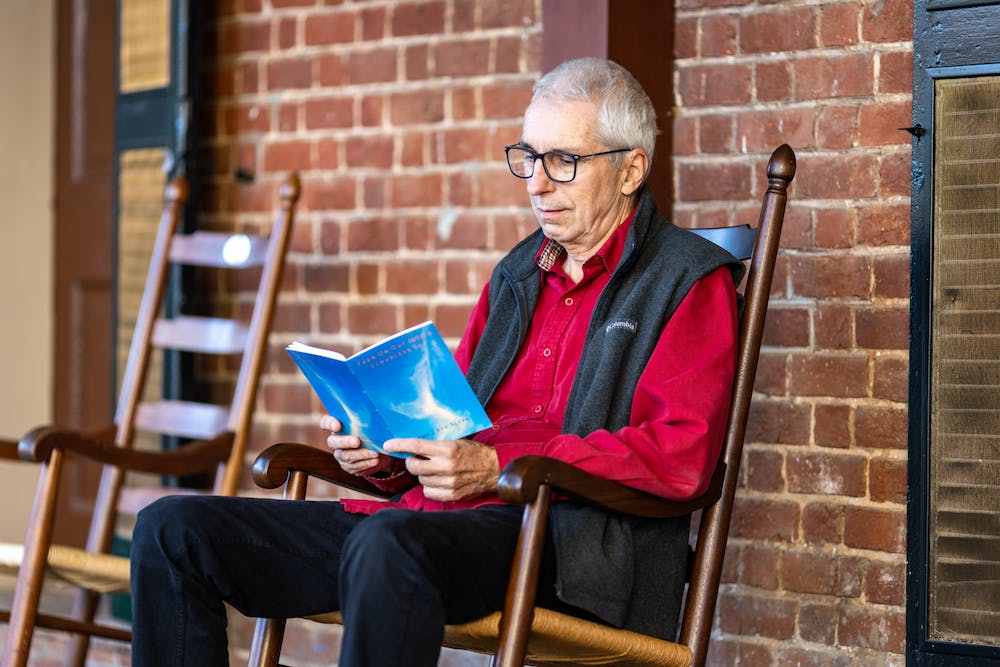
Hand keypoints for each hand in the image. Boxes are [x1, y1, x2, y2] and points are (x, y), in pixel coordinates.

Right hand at [320, 415, 394, 476]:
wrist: (376, 449)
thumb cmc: (371, 430)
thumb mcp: (368, 422)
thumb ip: (366, 417)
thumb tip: (375, 407)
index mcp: (336, 426)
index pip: (325, 422)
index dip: (329, 424)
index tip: (337, 425)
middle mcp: (335, 441)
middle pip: (333, 442)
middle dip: (345, 442)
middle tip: (357, 441)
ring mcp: (340, 454)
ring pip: (345, 456)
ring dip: (361, 454)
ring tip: (374, 453)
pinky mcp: (347, 466)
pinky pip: (354, 466)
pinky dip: (365, 464)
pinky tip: (375, 460)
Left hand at [384, 438, 498, 501]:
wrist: (494, 469)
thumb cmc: (475, 453)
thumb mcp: (456, 442)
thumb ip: (436, 446)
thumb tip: (413, 448)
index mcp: (447, 449)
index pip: (416, 446)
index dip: (399, 445)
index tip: (388, 445)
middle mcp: (446, 466)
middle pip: (414, 466)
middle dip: (413, 462)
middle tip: (419, 459)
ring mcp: (448, 482)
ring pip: (420, 480)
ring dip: (424, 475)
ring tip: (436, 471)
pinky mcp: (451, 495)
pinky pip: (428, 492)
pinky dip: (430, 487)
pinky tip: (439, 481)